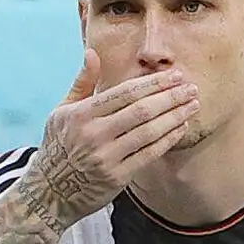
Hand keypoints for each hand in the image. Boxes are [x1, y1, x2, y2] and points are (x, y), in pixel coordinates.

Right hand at [24, 47, 202, 223]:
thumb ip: (83, 83)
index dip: (153, 83)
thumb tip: (92, 53)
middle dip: (170, 98)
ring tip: (192, 106)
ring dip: (175, 117)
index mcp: (80, 113)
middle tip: (192, 89)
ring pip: (149, 132)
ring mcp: (106, 156)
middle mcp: (93, 133)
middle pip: (141, 111)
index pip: (124, 93)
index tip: (175, 75)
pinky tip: (181, 128)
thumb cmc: (59, 145)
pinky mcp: (117, 176)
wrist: (50, 190)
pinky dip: (168, 139)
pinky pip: (149, 154)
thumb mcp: (63, 111)